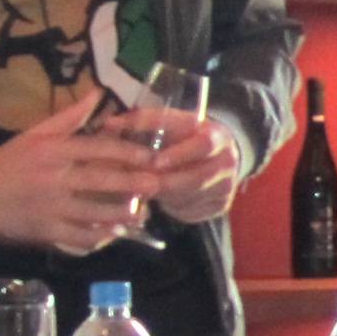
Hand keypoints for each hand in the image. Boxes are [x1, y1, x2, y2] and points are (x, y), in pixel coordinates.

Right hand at [0, 89, 155, 255]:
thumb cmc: (10, 161)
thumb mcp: (36, 133)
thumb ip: (70, 117)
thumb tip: (97, 93)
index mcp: (54, 150)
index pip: (98, 148)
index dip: (128, 153)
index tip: (151, 157)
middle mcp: (55, 177)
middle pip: (101, 179)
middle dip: (132, 183)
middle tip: (156, 185)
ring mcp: (51, 206)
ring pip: (94, 211)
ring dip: (121, 213)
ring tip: (143, 214)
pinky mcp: (46, 230)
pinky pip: (78, 236)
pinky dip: (98, 236)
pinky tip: (114, 234)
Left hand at [141, 109, 247, 224]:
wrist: (218, 155)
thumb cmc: (184, 137)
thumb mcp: (170, 124)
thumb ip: (143, 123)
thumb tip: (109, 124)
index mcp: (216, 135)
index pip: (202, 145)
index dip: (178, 155)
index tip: (154, 162)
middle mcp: (227, 160)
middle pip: (197, 177)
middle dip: (166, 182)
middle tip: (140, 184)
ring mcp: (226, 185)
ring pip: (191, 197)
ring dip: (166, 196)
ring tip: (145, 190)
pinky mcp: (221, 205)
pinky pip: (192, 212)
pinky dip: (172, 208)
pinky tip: (161, 201)